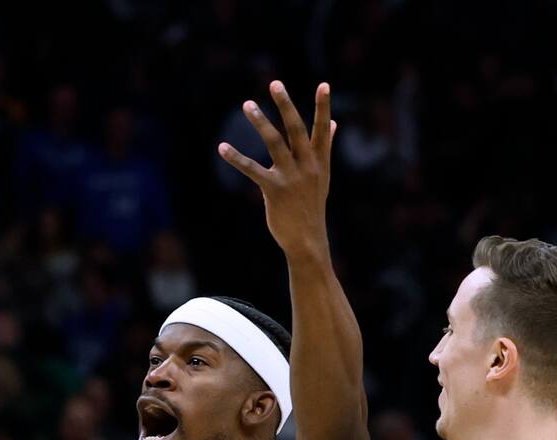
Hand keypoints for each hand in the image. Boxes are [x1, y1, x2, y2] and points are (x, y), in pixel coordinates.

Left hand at [219, 81, 333, 257]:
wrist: (308, 240)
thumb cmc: (311, 205)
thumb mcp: (322, 175)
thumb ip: (325, 147)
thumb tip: (334, 124)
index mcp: (319, 161)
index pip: (322, 129)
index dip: (323, 107)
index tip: (323, 85)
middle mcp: (307, 166)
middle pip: (297, 130)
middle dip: (286, 105)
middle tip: (275, 83)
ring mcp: (291, 178)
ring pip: (275, 143)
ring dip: (260, 122)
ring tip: (247, 104)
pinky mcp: (274, 190)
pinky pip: (252, 170)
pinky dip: (236, 158)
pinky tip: (222, 147)